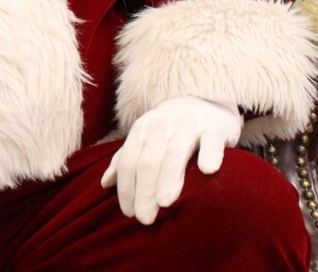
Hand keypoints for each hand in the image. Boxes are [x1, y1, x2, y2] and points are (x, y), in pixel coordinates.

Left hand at [100, 97, 241, 224]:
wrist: (201, 100)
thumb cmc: (169, 128)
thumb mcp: (143, 138)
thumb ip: (125, 159)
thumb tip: (104, 184)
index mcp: (142, 131)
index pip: (130, 161)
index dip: (127, 187)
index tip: (128, 212)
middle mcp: (162, 126)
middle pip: (149, 160)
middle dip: (144, 190)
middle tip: (145, 218)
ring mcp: (188, 125)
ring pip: (176, 152)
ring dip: (169, 178)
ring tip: (164, 203)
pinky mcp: (214, 128)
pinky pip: (211, 140)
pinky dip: (209, 154)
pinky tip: (207, 171)